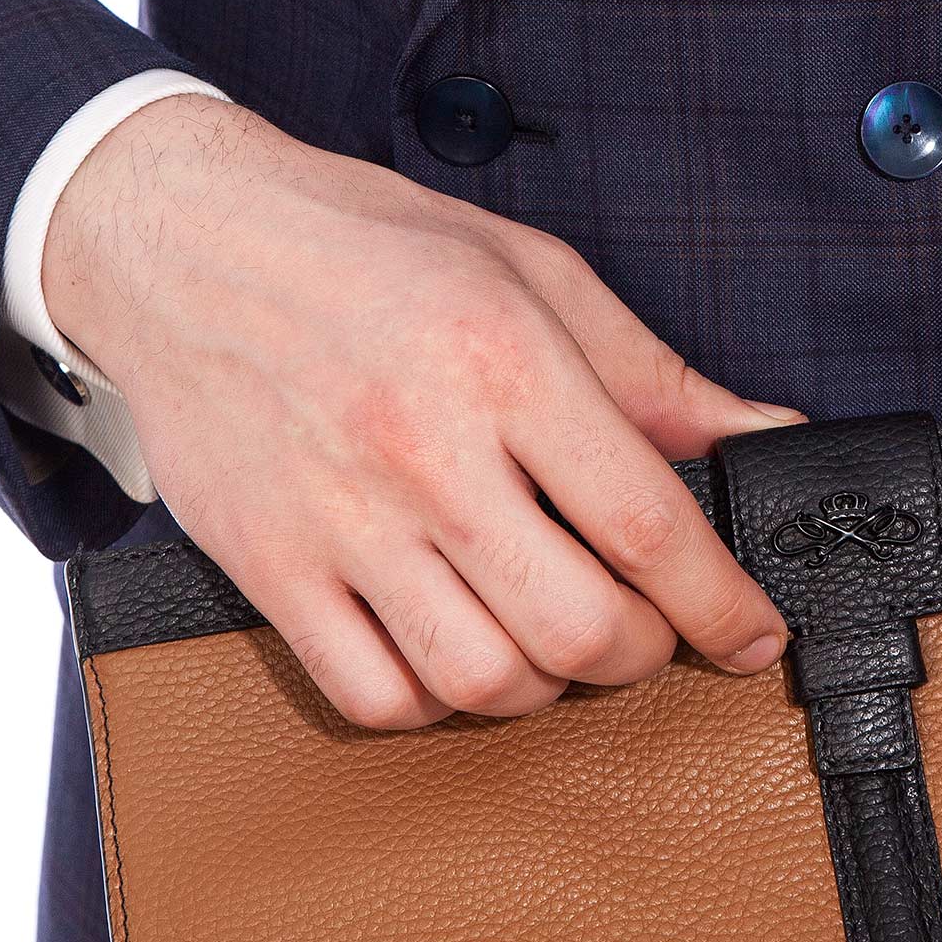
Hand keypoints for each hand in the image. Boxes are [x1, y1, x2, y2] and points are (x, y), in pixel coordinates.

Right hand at [43, 95, 800, 726]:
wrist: (178, 241)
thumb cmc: (362, 247)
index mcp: (505, 362)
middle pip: (577, 627)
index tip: (755, 635)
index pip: (648, 526)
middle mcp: (424, 449)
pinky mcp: (269, 566)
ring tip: (550, 636)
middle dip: (643, 652)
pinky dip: (438, 700)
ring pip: (483, 678)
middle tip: (647, 628)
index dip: (722, 603)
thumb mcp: (530, 270)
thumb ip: (653, 373)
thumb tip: (764, 434)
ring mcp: (340, 519)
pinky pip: (374, 694)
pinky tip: (454, 649)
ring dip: (546, 684)